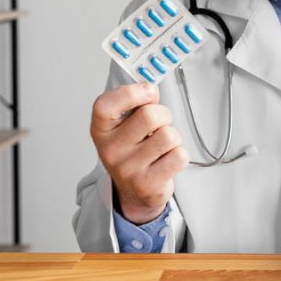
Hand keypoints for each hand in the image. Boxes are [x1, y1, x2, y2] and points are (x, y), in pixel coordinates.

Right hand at [90, 83, 188, 223]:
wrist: (134, 192)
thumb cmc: (132, 151)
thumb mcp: (124, 125)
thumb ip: (135, 103)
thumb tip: (151, 88)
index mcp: (101, 129)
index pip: (106, 104)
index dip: (132, 92)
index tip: (149, 92)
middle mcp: (109, 150)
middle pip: (150, 115)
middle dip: (164, 115)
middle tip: (160, 124)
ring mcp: (127, 169)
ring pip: (168, 135)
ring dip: (173, 137)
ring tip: (162, 146)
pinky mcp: (147, 184)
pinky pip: (179, 156)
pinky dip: (179, 155)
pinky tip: (166, 160)